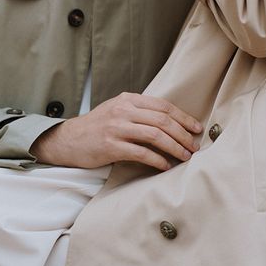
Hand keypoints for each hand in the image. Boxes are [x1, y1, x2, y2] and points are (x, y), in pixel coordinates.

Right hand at [30, 92, 201, 171]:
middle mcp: (124, 110)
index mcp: (128, 99)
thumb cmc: (97, 126)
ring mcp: (117, 127)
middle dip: (183, 134)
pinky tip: (166, 166)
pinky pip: (141, 152)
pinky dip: (157, 160)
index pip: (163, 106)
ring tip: (185, 157)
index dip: (183, 117)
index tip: (196, 128)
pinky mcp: (110, 146)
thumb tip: (171, 122)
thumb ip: (140, 111)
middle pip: (163, 120)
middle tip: (195, 146)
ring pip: (155, 135)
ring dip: (175, 147)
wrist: (68, 139)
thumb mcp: (118, 109)